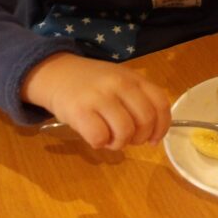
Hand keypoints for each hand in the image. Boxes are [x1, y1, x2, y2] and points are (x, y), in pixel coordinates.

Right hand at [22, 52, 171, 149]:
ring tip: (109, 138)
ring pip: (125, 132)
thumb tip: (152, 133)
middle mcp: (120, 85)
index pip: (160, 104)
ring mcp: (100, 96)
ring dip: (119, 143)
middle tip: (127, 139)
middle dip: (140, 138)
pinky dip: (100, 143)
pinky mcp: (80, 111)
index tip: (153, 139)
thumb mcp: (120, 81)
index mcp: (133, 78)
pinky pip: (100, 137)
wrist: (56, 74)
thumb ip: (138, 100)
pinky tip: (95, 136)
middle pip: (145, 120)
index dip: (161, 127)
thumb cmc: (91, 83)